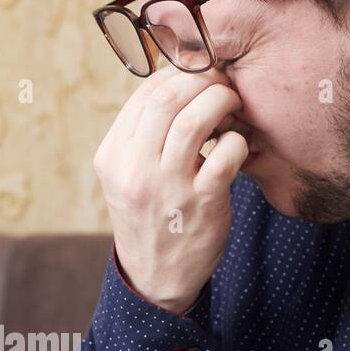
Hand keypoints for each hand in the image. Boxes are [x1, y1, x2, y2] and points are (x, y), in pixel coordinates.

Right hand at [94, 64, 248, 313]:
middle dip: (201, 79)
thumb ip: (141, 136)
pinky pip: (226, 154)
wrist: (156, 277)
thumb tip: (176, 82)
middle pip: (167, 99)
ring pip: (194, 120)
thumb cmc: (149, 216)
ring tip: (232, 102)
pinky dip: (238, 140)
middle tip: (221, 82)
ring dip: (220, 100)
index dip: (177, 73)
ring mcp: (167, 188)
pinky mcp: (201, 204)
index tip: (197, 74)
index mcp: (111, 157)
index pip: (144, 95)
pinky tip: (237, 144)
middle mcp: (134, 170)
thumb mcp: (126, 176)